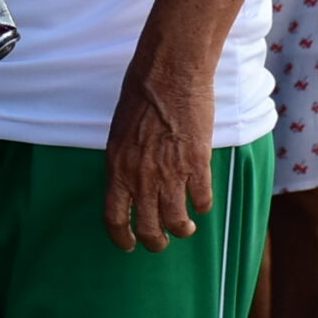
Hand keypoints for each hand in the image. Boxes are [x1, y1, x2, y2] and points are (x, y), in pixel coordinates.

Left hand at [102, 55, 216, 251]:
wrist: (170, 72)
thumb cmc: (142, 92)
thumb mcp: (120, 131)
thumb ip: (125, 160)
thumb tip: (132, 182)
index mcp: (117, 166)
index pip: (114, 217)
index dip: (122, 238)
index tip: (130, 245)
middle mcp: (141, 176)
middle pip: (148, 227)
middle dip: (156, 241)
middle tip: (161, 242)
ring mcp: (170, 172)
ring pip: (176, 221)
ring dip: (181, 229)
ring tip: (186, 228)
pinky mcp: (197, 164)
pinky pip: (201, 200)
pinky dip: (202, 206)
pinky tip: (202, 203)